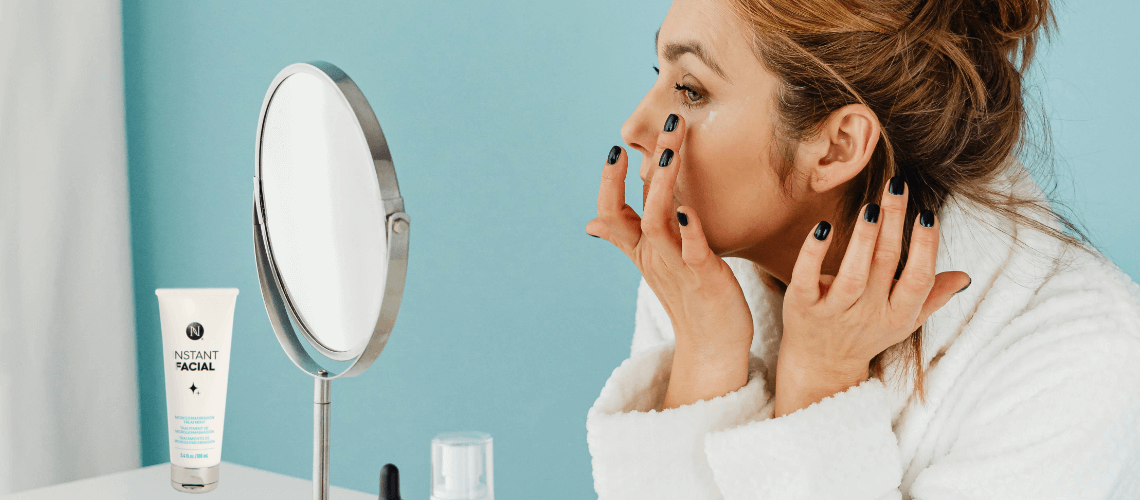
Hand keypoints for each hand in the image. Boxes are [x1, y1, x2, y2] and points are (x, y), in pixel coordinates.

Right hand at [586, 114, 753, 408]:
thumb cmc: (687, 300)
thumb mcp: (652, 265)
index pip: (612, 211)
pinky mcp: (704, 278)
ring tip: (670, 154)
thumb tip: (591, 224)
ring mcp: (676, 266)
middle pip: (636, 207)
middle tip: (663, 127)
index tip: (615, 149)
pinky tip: (687, 209)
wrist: (712, 346)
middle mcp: (653, 255)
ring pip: (658, 222)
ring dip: (662, 187)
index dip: (609, 182)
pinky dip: (688, 230)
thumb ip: (625, 238)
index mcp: (640, 249)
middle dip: (645, 166)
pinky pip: (692, 251)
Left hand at [773, 179, 970, 416]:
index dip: (926, 248)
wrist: (820, 366)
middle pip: (886, 265)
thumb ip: (931, 297)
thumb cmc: (866, 335)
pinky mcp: (801, 307)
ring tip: (871, 207)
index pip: (918, 280)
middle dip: (894, 224)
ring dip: (863, 239)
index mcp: (897, 314)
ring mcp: (833, 312)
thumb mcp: (903, 322)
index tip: (928, 214)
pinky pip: (806, 278)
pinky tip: (823, 227)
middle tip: (897, 187)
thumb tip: (964, 276)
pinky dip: (813, 253)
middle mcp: (867, 313)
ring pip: (853, 274)